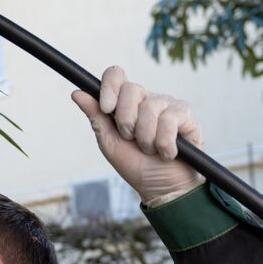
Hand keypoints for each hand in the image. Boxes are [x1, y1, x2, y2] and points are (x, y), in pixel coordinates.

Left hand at [71, 66, 204, 206]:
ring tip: (151, 150)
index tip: (107, 109)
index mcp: (126, 102)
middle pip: (131, 89)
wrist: (162, 188)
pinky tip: (168, 153)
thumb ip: (96, 117)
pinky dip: (164, 144)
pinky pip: (169, 119)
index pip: (116, 75)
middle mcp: (147, 98)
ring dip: (146, 139)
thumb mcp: (110, 143)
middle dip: (127, 121)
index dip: (109, 87)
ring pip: (150, 108)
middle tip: (132, 139)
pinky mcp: (185, 114)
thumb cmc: (136, 165)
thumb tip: (76, 93)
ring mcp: (167, 104)